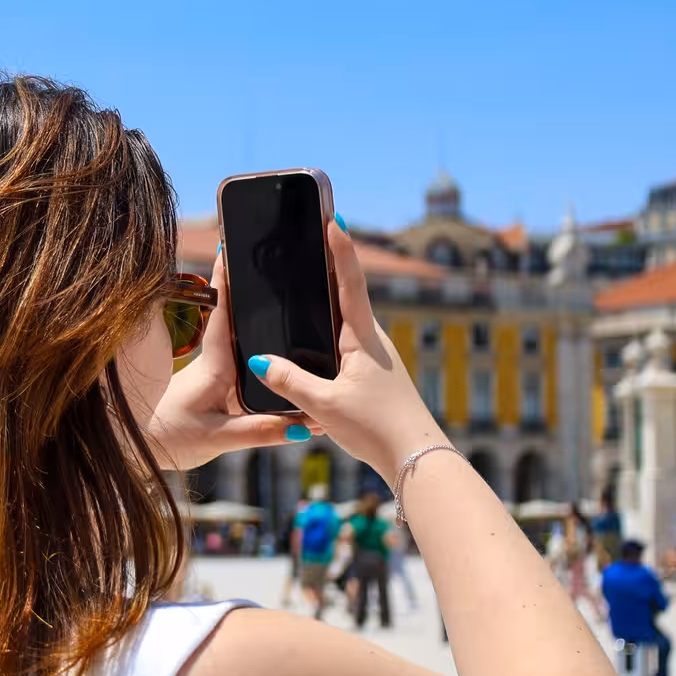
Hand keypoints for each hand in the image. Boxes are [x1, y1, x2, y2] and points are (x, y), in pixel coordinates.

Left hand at [142, 252, 323, 471]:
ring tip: (284, 303)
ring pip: (244, 347)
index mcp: (215, 367)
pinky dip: (260, 358)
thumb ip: (261, 430)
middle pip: (240, 324)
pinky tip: (276, 359)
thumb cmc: (168, 438)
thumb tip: (305, 422)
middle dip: (254, 295)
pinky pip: (243, 368)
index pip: (225, 315)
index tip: (231, 246)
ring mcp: (215, 376)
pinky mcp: (215, 389)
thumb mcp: (218, 438)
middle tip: (271, 262)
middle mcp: (215, 364)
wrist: (136, 449)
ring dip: (258, 326)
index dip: (227, 281)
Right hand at [239, 221, 446, 483]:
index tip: (333, 218)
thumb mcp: (324, 404)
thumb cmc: (376, 427)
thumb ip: (289, 381)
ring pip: (347, 321)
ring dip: (330, 302)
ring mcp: (375, 357)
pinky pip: (347, 344)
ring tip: (306, 285)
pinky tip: (314, 344)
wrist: (415, 457)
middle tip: (312, 241)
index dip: (340, 248)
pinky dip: (330, 333)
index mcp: (362, 337)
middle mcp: (372, 340)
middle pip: (348, 294)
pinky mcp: (375, 376)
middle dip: (331, 268)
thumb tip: (260, 360)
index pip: (350, 280)